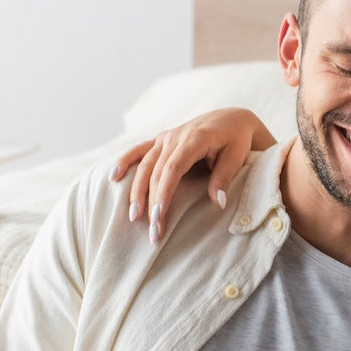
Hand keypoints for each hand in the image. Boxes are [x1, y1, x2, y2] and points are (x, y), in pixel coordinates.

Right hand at [111, 108, 275, 243]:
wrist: (231, 119)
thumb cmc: (236, 140)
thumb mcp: (237, 156)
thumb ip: (225, 177)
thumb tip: (218, 202)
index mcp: (195, 138)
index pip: (173, 169)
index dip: (163, 193)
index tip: (159, 216)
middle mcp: (175, 136)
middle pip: (156, 172)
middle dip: (151, 202)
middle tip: (152, 230)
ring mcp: (165, 137)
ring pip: (145, 165)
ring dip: (136, 191)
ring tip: (132, 216)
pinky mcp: (161, 140)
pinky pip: (139, 150)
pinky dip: (125, 162)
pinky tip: (113, 177)